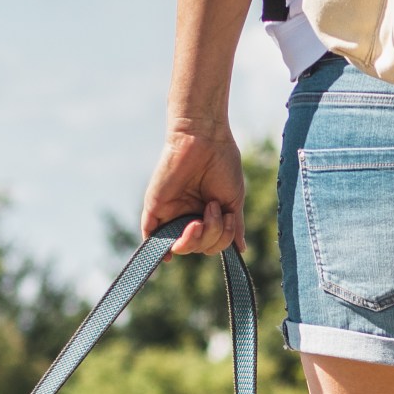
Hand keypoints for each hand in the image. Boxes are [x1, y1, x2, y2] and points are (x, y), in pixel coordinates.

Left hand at [141, 119, 245, 256]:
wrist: (205, 139)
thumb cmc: (223, 164)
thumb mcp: (233, 201)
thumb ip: (233, 227)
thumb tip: (241, 250)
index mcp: (206, 214)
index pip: (212, 243)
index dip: (221, 240)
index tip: (229, 219)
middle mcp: (188, 215)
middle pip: (198, 247)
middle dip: (212, 236)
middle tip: (214, 208)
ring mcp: (171, 212)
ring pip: (181, 245)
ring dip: (198, 236)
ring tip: (207, 209)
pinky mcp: (155, 207)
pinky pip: (152, 235)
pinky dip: (159, 248)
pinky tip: (170, 254)